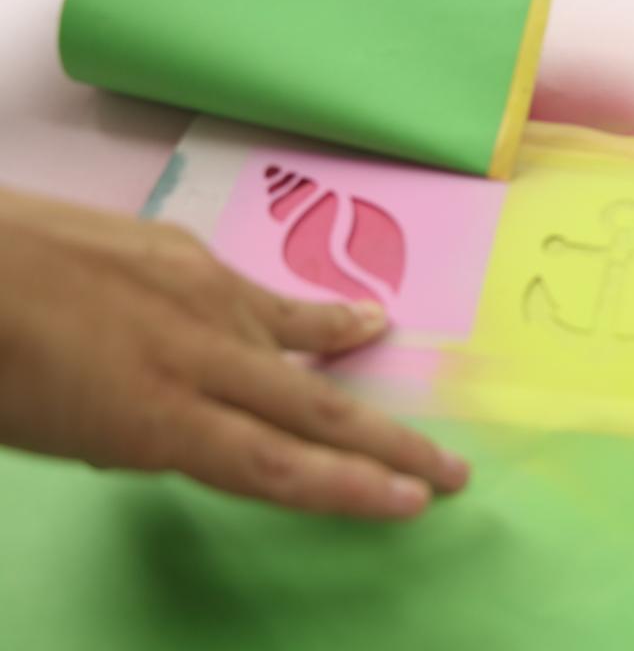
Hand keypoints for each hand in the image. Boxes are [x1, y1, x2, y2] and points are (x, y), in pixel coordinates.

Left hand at [0, 187, 469, 518]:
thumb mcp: (59, 434)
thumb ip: (143, 436)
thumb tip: (191, 428)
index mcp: (158, 418)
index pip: (278, 467)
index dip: (349, 490)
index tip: (410, 503)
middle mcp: (198, 356)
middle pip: (314, 410)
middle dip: (391, 446)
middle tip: (453, 468)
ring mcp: (200, 294)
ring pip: (297, 338)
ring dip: (351, 355)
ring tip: (391, 345)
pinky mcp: (186, 251)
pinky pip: (260, 295)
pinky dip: (305, 314)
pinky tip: (339, 312)